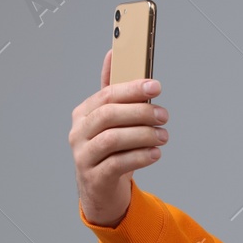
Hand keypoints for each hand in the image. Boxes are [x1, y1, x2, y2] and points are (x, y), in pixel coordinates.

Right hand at [70, 48, 168, 227]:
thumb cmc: (109, 149)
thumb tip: (113, 53)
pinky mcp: (95, 177)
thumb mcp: (110, 119)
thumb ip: (112, 90)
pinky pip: (118, 164)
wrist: (100, 188)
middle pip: (109, 115)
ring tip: (163, 136)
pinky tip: (155, 154)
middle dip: (140, 112)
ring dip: (143, 135)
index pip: (106, 96)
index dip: (132, 89)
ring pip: (113, 139)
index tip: (156, 86)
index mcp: (83, 113)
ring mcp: (84, 156)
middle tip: (164, 115)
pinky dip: (140, 157)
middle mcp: (79, 133)